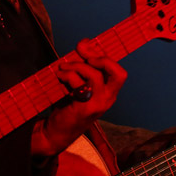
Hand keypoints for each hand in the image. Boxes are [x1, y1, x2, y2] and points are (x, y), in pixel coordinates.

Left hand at [33, 39, 126, 155]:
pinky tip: (59, 77)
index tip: (85, 45)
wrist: (56, 132)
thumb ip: (83, 68)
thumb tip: (84, 43)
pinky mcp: (84, 108)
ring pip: (94, 75)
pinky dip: (67, 75)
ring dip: (76, 65)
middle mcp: (108, 98)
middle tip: (80, 51)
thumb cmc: (68, 106)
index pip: (117, 71)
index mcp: (109, 92)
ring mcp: (98, 104)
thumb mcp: (79, 85)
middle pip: (118, 73)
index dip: (103, 54)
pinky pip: (78, 83)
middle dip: (99, 56)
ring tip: (63, 67)